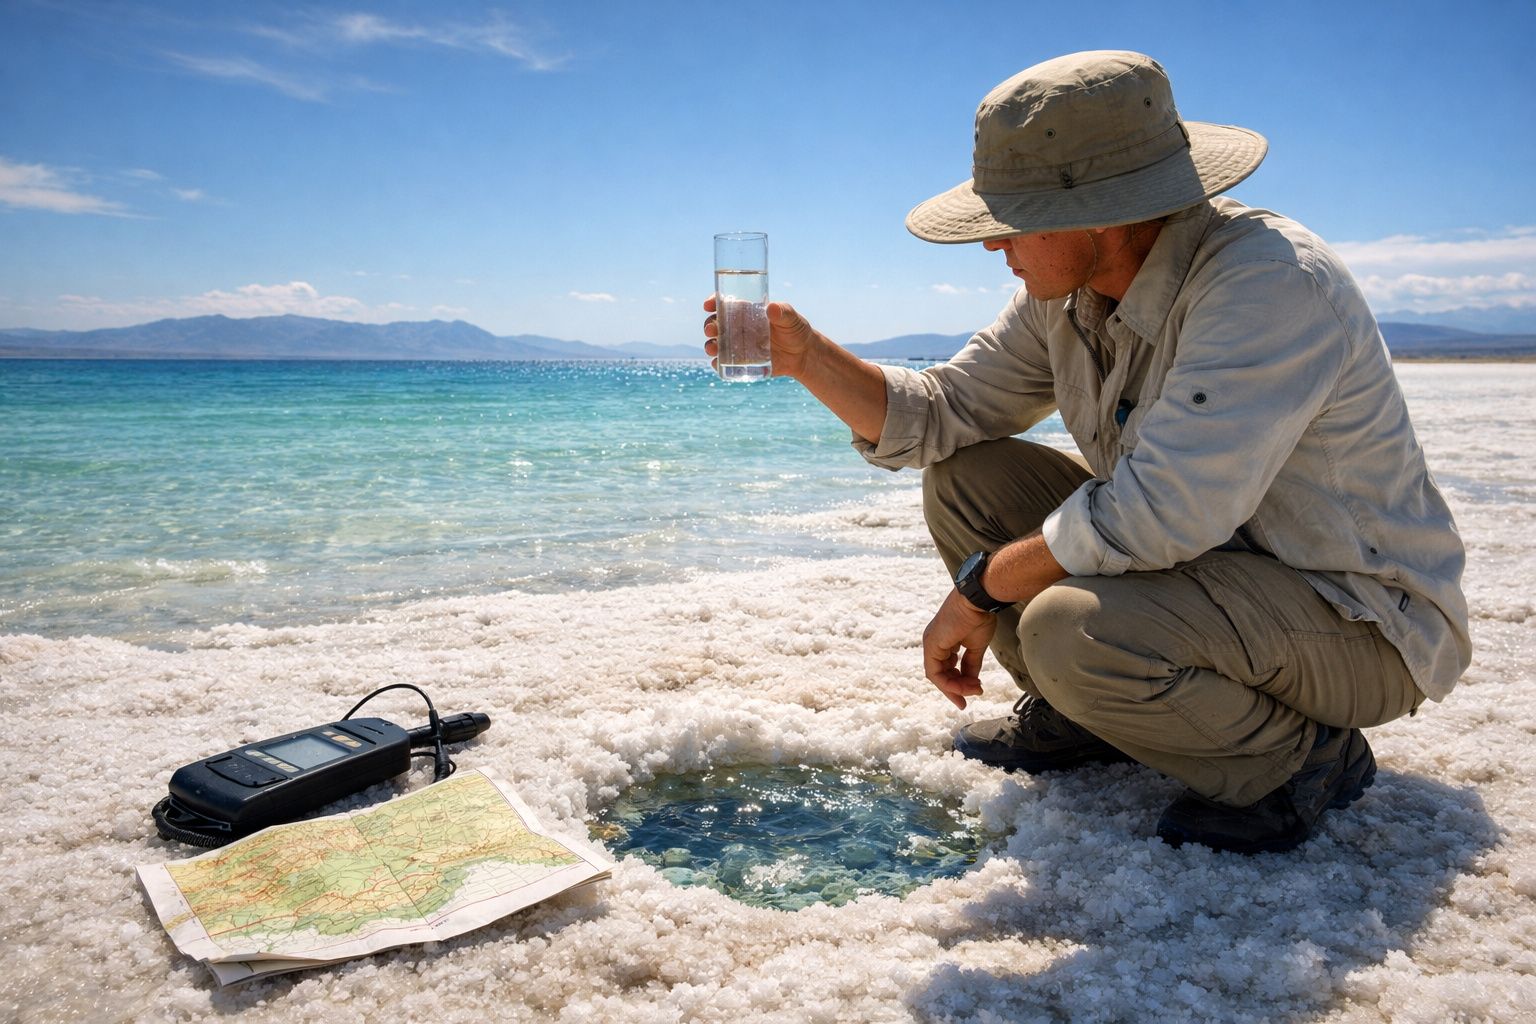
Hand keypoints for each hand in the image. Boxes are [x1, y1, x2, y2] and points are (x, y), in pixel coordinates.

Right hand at [702, 298, 820, 379]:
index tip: (708, 305)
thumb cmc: (796, 330)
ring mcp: (738, 346)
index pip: (725, 304)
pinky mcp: (742, 362)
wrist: (802, 355)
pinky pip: (725, 363)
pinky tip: (717, 363)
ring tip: (713, 348)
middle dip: (710, 326)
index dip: (714, 302)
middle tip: (711, 330)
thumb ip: (783, 312)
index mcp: (746, 312)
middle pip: (716, 324)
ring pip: (717, 344)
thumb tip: (771, 308)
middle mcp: (738, 328)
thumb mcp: (791, 318)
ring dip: (711, 346)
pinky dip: (718, 364)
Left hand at [922, 589, 996, 709]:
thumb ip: (971, 664)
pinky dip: (949, 683)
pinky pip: (935, 673)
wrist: (978, 601)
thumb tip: (973, 682)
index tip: (974, 692)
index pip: (947, 669)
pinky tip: (964, 686)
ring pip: (937, 676)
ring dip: (956, 687)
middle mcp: (934, 644)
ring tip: (974, 690)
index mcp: (944, 642)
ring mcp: (931, 644)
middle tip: (971, 698)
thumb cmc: (979, 617)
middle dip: (956, 689)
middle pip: (941, 674)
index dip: (958, 684)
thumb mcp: (976, 646)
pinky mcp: (931, 646)